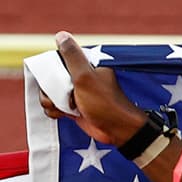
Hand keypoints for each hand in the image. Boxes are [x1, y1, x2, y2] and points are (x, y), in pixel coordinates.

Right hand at [38, 32, 147, 147]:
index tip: (60, 79)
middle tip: (62, 96)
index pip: (57, 60)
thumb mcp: (86, 76)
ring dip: (50, 101)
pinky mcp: (72, 107)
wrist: (117, 131)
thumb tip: (62, 35)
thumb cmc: (106, 104)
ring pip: (49, 92)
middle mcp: (79, 77)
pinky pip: (53, 105)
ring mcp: (75, 93)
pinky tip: (63, 114)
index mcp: (85, 65)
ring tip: (65, 107)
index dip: (52, 70)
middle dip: (49, 88)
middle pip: (49, 77)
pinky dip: (54, 110)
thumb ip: (72, 56)